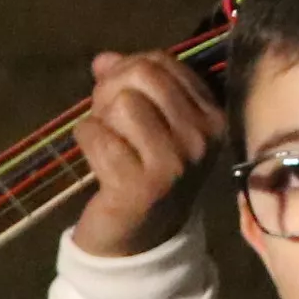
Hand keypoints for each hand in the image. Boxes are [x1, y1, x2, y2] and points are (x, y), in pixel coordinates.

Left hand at [66, 48, 226, 256]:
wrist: (142, 238)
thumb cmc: (146, 174)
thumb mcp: (149, 125)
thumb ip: (128, 86)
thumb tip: (103, 59)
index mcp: (212, 116)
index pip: (163, 62)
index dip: (127, 69)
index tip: (118, 95)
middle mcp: (202, 136)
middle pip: (142, 74)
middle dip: (110, 89)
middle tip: (106, 118)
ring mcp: (175, 162)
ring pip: (120, 103)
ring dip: (100, 118)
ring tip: (107, 142)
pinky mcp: (141, 184)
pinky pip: (96, 134)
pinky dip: (86, 140)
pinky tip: (97, 161)